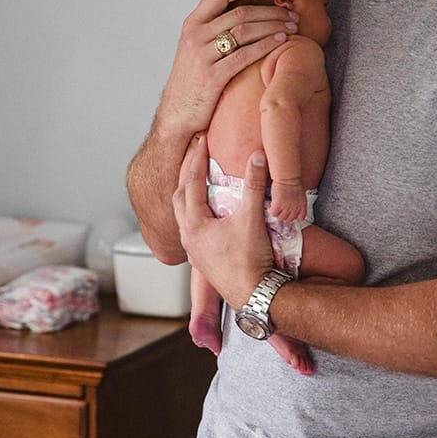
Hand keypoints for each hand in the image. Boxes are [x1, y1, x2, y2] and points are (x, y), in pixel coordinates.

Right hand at [155, 0, 296, 139]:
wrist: (176, 114)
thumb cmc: (192, 81)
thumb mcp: (196, 48)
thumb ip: (214, 29)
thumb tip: (244, 12)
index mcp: (192, 23)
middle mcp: (195, 35)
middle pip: (239, 12)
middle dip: (270, 11)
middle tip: (291, 15)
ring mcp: (202, 55)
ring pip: (244, 30)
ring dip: (273, 25)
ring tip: (292, 27)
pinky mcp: (211, 76)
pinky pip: (244, 55)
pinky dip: (266, 45)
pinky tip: (280, 41)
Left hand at [172, 135, 273, 310]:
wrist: (255, 297)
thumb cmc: (250, 262)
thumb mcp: (253, 218)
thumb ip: (254, 185)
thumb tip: (258, 156)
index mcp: (194, 225)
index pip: (192, 182)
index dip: (196, 158)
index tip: (201, 140)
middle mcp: (188, 237)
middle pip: (179, 196)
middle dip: (186, 173)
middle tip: (195, 154)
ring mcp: (194, 251)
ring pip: (182, 215)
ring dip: (188, 194)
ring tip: (198, 179)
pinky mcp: (203, 260)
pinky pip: (191, 228)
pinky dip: (195, 212)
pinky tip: (207, 213)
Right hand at [268, 179, 307, 222]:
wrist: (287, 177)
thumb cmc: (292, 181)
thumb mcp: (300, 194)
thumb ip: (297, 202)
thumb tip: (292, 205)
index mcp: (302, 205)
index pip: (300, 218)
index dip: (294, 216)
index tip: (290, 214)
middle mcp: (295, 208)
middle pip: (288, 219)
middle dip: (284, 214)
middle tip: (280, 209)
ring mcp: (287, 207)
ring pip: (280, 217)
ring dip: (277, 213)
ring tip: (275, 206)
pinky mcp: (278, 205)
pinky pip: (273, 213)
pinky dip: (271, 210)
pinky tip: (271, 205)